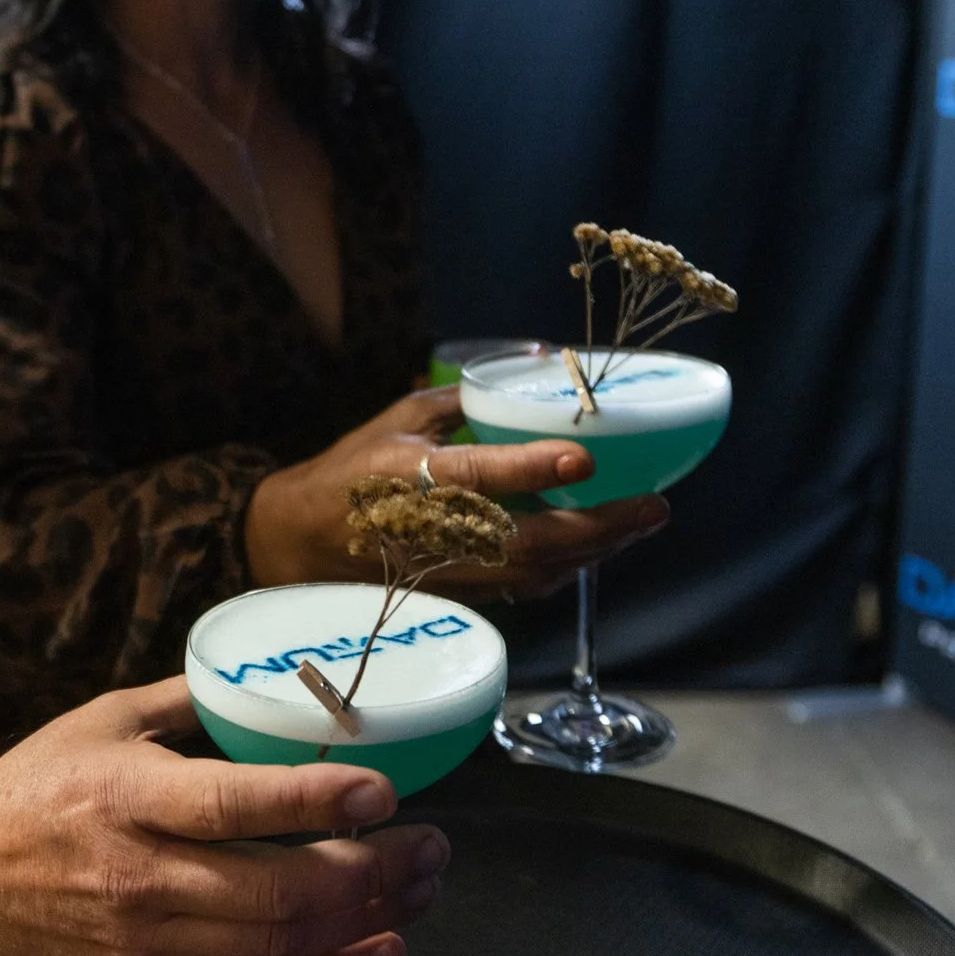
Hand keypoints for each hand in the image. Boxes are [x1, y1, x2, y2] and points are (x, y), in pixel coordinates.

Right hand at [0, 678, 449, 955]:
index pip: (235, 804)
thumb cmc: (32, 790)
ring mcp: (145, 941)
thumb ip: (191, 699)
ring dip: (366, 922)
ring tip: (421, 891)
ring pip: (278, 945)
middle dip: (372, 872)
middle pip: (276, 891)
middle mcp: (139, 876)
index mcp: (128, 797)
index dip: (316, 801)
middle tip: (431, 847)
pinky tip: (378, 951)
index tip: (383, 790)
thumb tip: (270, 676)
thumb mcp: (103, 719)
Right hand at [244, 387, 668, 597]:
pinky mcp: (457, 594)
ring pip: (534, 573)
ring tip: (640, 524)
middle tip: (653, 507)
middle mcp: (432, 530)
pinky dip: (569, 568)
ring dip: (595, 552)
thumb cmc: (352, 472)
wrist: (301, 544)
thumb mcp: (398, 418)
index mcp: (409, 477)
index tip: (584, 456)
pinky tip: (598, 546)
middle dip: (598, 528)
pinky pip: (524, 587)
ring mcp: (447, 571)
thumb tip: (537, 362)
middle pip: (527, 541)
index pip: (478, 476)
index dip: (533, 468)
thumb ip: (465, 397)